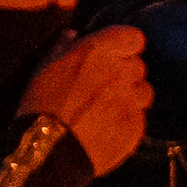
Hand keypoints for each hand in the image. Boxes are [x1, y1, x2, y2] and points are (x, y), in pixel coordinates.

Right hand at [24, 26, 151, 171]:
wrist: (48, 149)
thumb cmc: (42, 105)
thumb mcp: (45, 68)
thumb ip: (63, 48)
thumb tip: (73, 36)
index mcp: (98, 51)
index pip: (134, 38)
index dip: (126, 47)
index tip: (117, 55)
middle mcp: (119, 72)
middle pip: (138, 66)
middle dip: (126, 74)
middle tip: (106, 87)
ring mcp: (130, 100)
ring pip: (144, 91)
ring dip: (132, 96)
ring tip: (109, 108)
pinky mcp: (136, 126)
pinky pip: (140, 117)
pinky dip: (129, 120)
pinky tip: (109, 126)